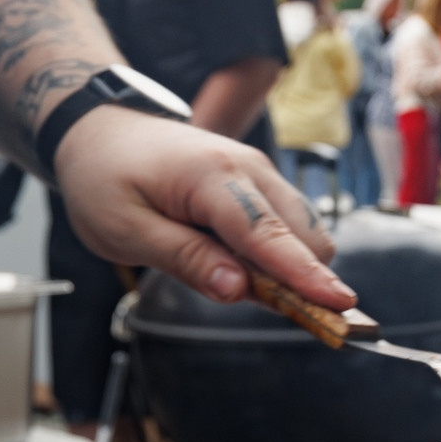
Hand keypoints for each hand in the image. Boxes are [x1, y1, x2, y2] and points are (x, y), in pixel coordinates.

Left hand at [53, 106, 355, 308]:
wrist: (101, 130)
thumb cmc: (104, 177)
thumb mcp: (124, 229)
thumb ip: (184, 259)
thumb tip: (237, 290)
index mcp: (211, 177)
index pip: (268, 234)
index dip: (304, 275)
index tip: (339, 305)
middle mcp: (248, 169)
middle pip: (303, 235)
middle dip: (303, 280)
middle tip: (268, 310)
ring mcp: (259, 173)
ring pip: (304, 231)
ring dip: (291, 268)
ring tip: (237, 283)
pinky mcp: (259, 183)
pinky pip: (288, 224)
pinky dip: (280, 253)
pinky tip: (241, 267)